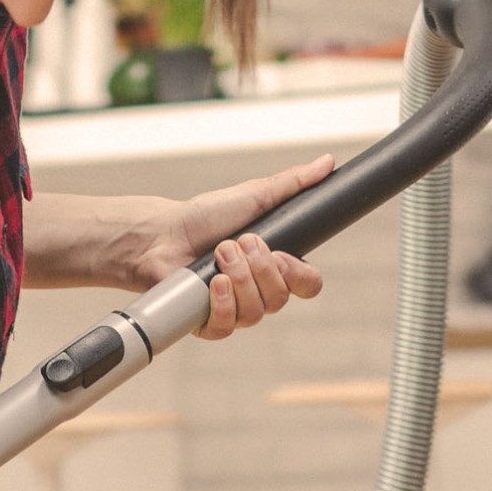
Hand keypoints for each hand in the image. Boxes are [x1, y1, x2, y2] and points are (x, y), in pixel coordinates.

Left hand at [144, 155, 330, 339]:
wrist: (163, 233)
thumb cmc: (205, 216)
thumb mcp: (254, 195)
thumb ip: (293, 184)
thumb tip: (328, 162)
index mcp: (275, 267)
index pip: (308, 285)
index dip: (298, 275)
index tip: (279, 253)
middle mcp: (258, 292)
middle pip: (280, 299)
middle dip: (258, 267)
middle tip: (236, 241)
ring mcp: (234, 310)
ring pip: (256, 313)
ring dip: (237, 278)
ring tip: (218, 254)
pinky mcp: (208, 324)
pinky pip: (228, 327)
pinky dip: (221, 303)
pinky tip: (211, 284)